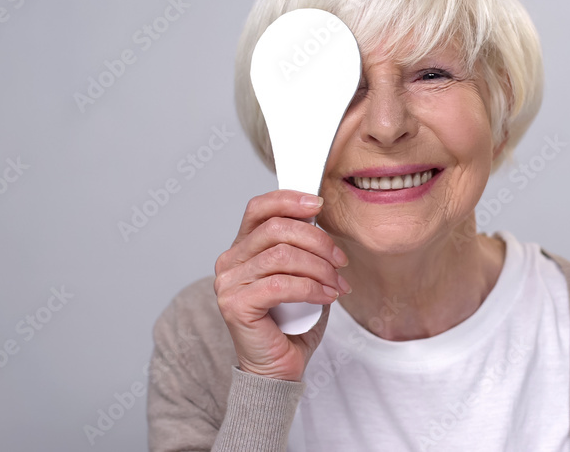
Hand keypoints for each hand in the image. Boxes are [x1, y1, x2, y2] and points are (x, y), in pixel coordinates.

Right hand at [214, 189, 350, 381]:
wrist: (279, 369)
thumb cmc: (292, 323)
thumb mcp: (301, 275)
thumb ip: (303, 247)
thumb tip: (321, 220)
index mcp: (242, 248)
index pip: (259, 208)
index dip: (289, 200)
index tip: (319, 204)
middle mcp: (229, 262)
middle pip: (276, 228)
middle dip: (317, 240)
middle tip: (340, 260)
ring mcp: (228, 283)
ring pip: (281, 256)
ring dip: (319, 268)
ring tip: (337, 284)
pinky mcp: (235, 305)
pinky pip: (280, 285)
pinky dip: (311, 288)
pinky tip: (327, 297)